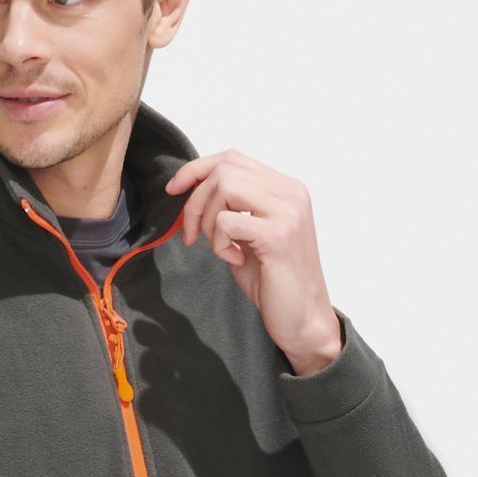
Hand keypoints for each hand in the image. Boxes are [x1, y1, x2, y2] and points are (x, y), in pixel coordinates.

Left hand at [165, 150, 341, 372]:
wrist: (303, 319)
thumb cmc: (274, 280)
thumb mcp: (249, 234)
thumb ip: (232, 207)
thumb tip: (190, 188)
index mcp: (286, 188)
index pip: (232, 158)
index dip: (196, 169)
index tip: (174, 189)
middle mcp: (291, 193)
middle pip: (224, 169)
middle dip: (195, 200)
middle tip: (192, 235)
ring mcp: (288, 212)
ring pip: (224, 187)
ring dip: (207, 220)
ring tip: (219, 248)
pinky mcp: (278, 235)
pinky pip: (226, 221)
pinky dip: (219, 243)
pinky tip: (235, 259)